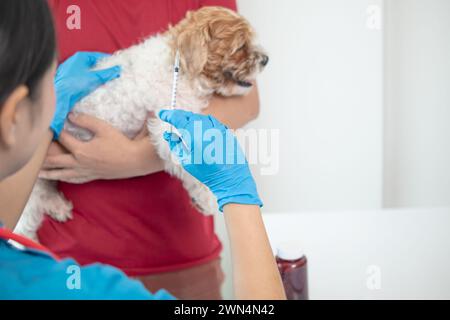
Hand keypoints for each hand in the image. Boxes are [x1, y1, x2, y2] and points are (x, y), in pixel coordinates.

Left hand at [40, 113, 162, 182]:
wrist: (134, 161)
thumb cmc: (120, 143)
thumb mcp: (103, 128)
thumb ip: (86, 121)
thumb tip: (71, 115)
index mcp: (81, 151)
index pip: (63, 139)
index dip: (57, 130)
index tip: (51, 124)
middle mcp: (79, 163)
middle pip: (55, 160)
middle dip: (43, 156)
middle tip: (32, 153)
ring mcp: (85, 172)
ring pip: (62, 173)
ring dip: (49, 173)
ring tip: (37, 173)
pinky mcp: (92, 176)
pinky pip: (74, 179)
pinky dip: (64, 178)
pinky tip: (61, 177)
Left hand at [51, 52, 120, 138]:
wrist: (58, 97)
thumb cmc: (73, 85)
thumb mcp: (94, 78)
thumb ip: (107, 73)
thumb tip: (118, 69)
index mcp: (80, 57)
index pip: (98, 56)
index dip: (108, 61)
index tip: (116, 65)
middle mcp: (74, 62)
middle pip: (92, 64)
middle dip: (102, 69)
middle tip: (112, 74)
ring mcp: (70, 71)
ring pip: (87, 71)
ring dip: (96, 76)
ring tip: (104, 81)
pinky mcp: (68, 80)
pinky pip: (82, 78)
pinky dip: (89, 81)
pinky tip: (94, 87)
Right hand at [159, 109, 262, 210]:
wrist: (230, 179)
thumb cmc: (207, 173)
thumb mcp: (186, 161)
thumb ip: (175, 145)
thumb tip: (168, 134)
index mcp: (195, 136)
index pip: (178, 119)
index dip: (168, 115)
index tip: (162, 114)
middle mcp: (208, 129)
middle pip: (190, 116)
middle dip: (179, 116)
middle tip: (171, 118)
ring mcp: (219, 128)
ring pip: (202, 118)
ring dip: (192, 119)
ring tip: (185, 125)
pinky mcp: (227, 131)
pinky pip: (213, 123)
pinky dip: (204, 123)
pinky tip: (201, 129)